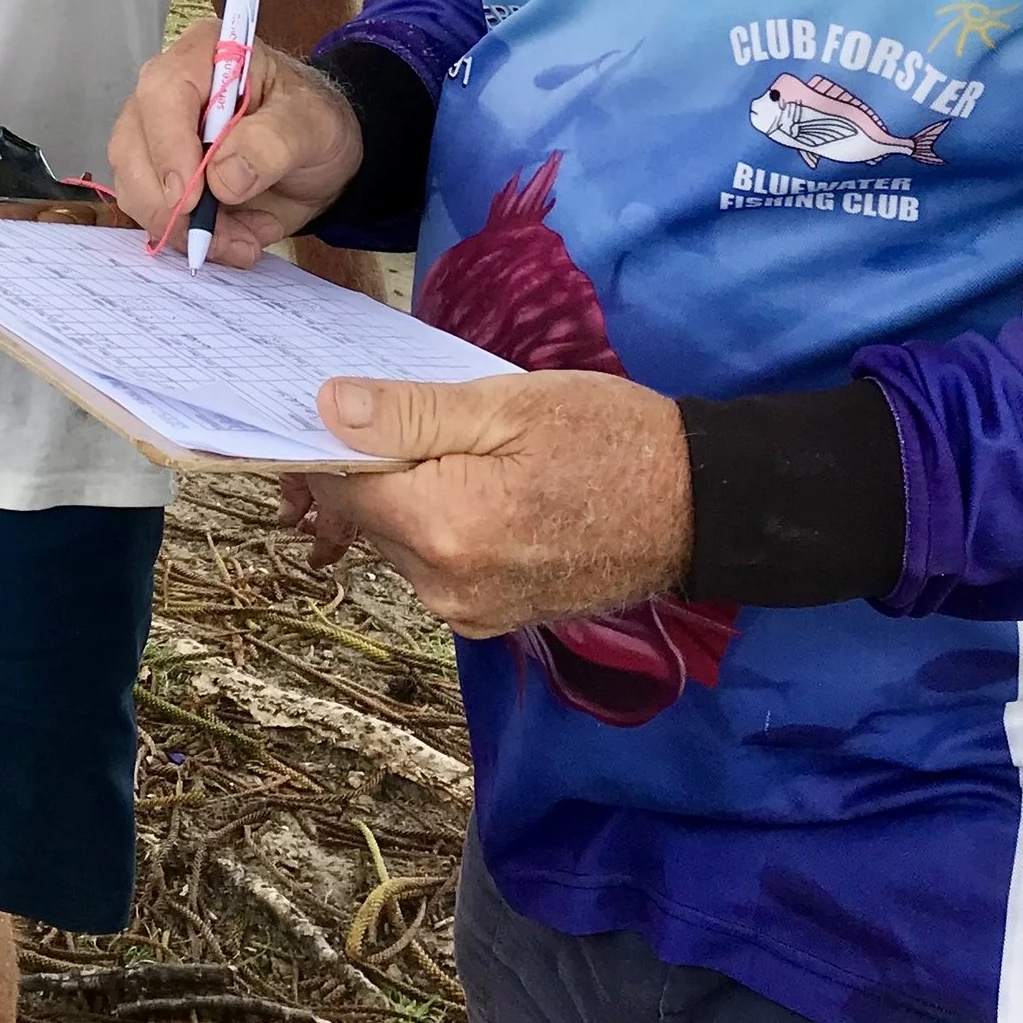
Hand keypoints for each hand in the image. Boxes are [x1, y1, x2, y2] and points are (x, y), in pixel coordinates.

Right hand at [107, 21, 362, 265]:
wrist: (313, 158)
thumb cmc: (311, 124)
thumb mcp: (313, 126)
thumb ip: (272, 143)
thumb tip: (222, 179)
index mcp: (204, 54)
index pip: (164, 94)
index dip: (169, 147)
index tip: (192, 198)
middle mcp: (164, 89)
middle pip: (133, 146)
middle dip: (173, 205)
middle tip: (226, 240)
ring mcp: (151, 134)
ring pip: (134, 187)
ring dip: (185, 228)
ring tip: (244, 240)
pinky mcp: (152, 175)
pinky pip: (148, 214)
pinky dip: (187, 238)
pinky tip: (232, 239)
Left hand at [282, 371, 692, 638]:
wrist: (697, 505)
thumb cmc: (607, 438)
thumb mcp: (504, 404)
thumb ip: (408, 413)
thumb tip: (326, 409)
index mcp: (444, 529)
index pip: (342, 489)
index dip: (328, 444)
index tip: (330, 405)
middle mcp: (445, 587)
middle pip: (366, 520)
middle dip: (367, 469)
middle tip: (398, 414)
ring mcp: (470, 612)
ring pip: (396, 544)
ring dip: (402, 498)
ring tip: (445, 447)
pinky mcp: (492, 618)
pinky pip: (432, 567)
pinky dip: (434, 527)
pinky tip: (469, 487)